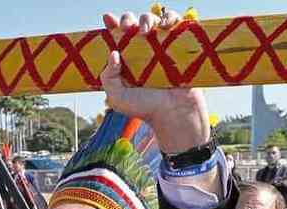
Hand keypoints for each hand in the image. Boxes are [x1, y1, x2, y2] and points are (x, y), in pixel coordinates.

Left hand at [100, 10, 209, 153]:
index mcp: (125, 59)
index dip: (111, 24)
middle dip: (127, 19)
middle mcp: (141, 49)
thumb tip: (113, 53)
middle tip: (128, 28)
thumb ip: (108, 78)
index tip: (108, 19)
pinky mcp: (178, 45)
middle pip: (132, 23)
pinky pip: (176, 22)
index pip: (116, 36)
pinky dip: (171, 17)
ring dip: (147, 18)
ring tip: (145, 30)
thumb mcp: (118, 98)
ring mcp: (160, 46)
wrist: (173, 114)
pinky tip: (166, 25)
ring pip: (152, 19)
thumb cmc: (145, 108)